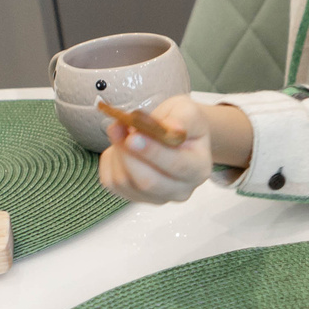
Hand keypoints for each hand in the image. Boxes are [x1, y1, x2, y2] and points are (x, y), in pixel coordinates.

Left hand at [96, 94, 216, 205]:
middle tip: (117, 126)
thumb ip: (182, 119)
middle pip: (147, 182)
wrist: (175, 134)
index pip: (176, 166)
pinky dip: (109, 161)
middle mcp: (180, 190)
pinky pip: (112, 183)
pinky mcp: (133, 197)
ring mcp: (156, 197)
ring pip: (125, 182)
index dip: (153, 152)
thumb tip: (172, 129)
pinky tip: (119, 147)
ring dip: (117, 153)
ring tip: (120, 130)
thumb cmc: (182, 123)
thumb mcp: (187, 111)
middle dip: (128, 154)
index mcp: (198, 169)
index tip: (134, 136)